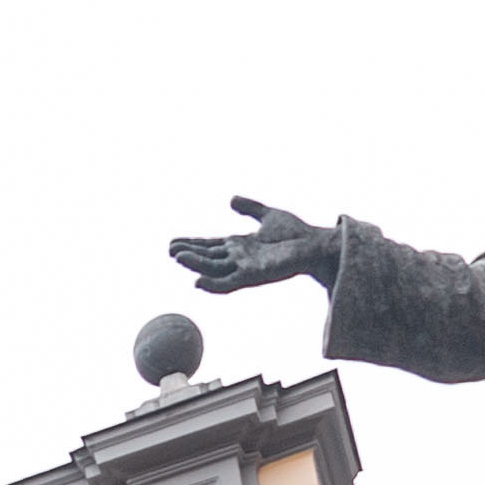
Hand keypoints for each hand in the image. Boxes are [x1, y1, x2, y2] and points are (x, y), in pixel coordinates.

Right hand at [170, 196, 337, 294]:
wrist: (315, 245)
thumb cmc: (295, 233)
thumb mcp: (268, 215)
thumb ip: (249, 208)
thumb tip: (231, 200)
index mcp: (239, 245)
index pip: (209, 245)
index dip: (191, 244)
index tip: (172, 243)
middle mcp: (238, 258)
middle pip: (207, 257)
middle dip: (188, 254)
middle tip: (170, 250)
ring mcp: (244, 268)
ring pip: (213, 268)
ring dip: (195, 265)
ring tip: (178, 258)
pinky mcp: (253, 276)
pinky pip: (228, 283)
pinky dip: (213, 285)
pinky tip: (197, 282)